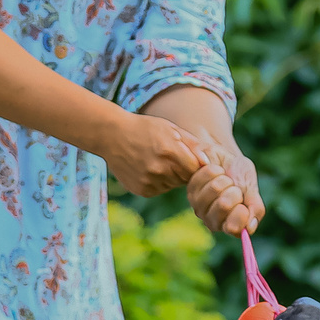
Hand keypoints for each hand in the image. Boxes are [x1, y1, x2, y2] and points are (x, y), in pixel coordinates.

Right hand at [91, 106, 206, 196]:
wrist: (111, 136)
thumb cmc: (145, 128)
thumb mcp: (170, 128)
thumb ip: (192, 145)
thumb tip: (207, 163)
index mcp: (169, 152)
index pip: (197, 169)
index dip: (195, 163)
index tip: (190, 157)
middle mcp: (160, 170)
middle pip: (186, 178)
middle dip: (183, 169)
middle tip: (170, 156)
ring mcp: (149, 182)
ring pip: (173, 185)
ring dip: (171, 176)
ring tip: (157, 160)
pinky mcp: (142, 190)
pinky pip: (160, 189)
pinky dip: (158, 181)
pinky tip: (148, 168)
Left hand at [186, 145, 264, 237]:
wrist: (227, 160)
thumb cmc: (242, 178)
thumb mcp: (252, 190)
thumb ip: (255, 208)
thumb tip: (249, 228)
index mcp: (232, 226)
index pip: (234, 227)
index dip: (241, 212)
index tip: (243, 204)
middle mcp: (213, 222)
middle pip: (224, 204)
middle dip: (235, 191)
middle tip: (235, 189)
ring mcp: (199, 207)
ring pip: (215, 188)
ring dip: (224, 179)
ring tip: (225, 180)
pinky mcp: (191, 191)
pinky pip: (206, 175)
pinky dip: (215, 170)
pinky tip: (215, 174)